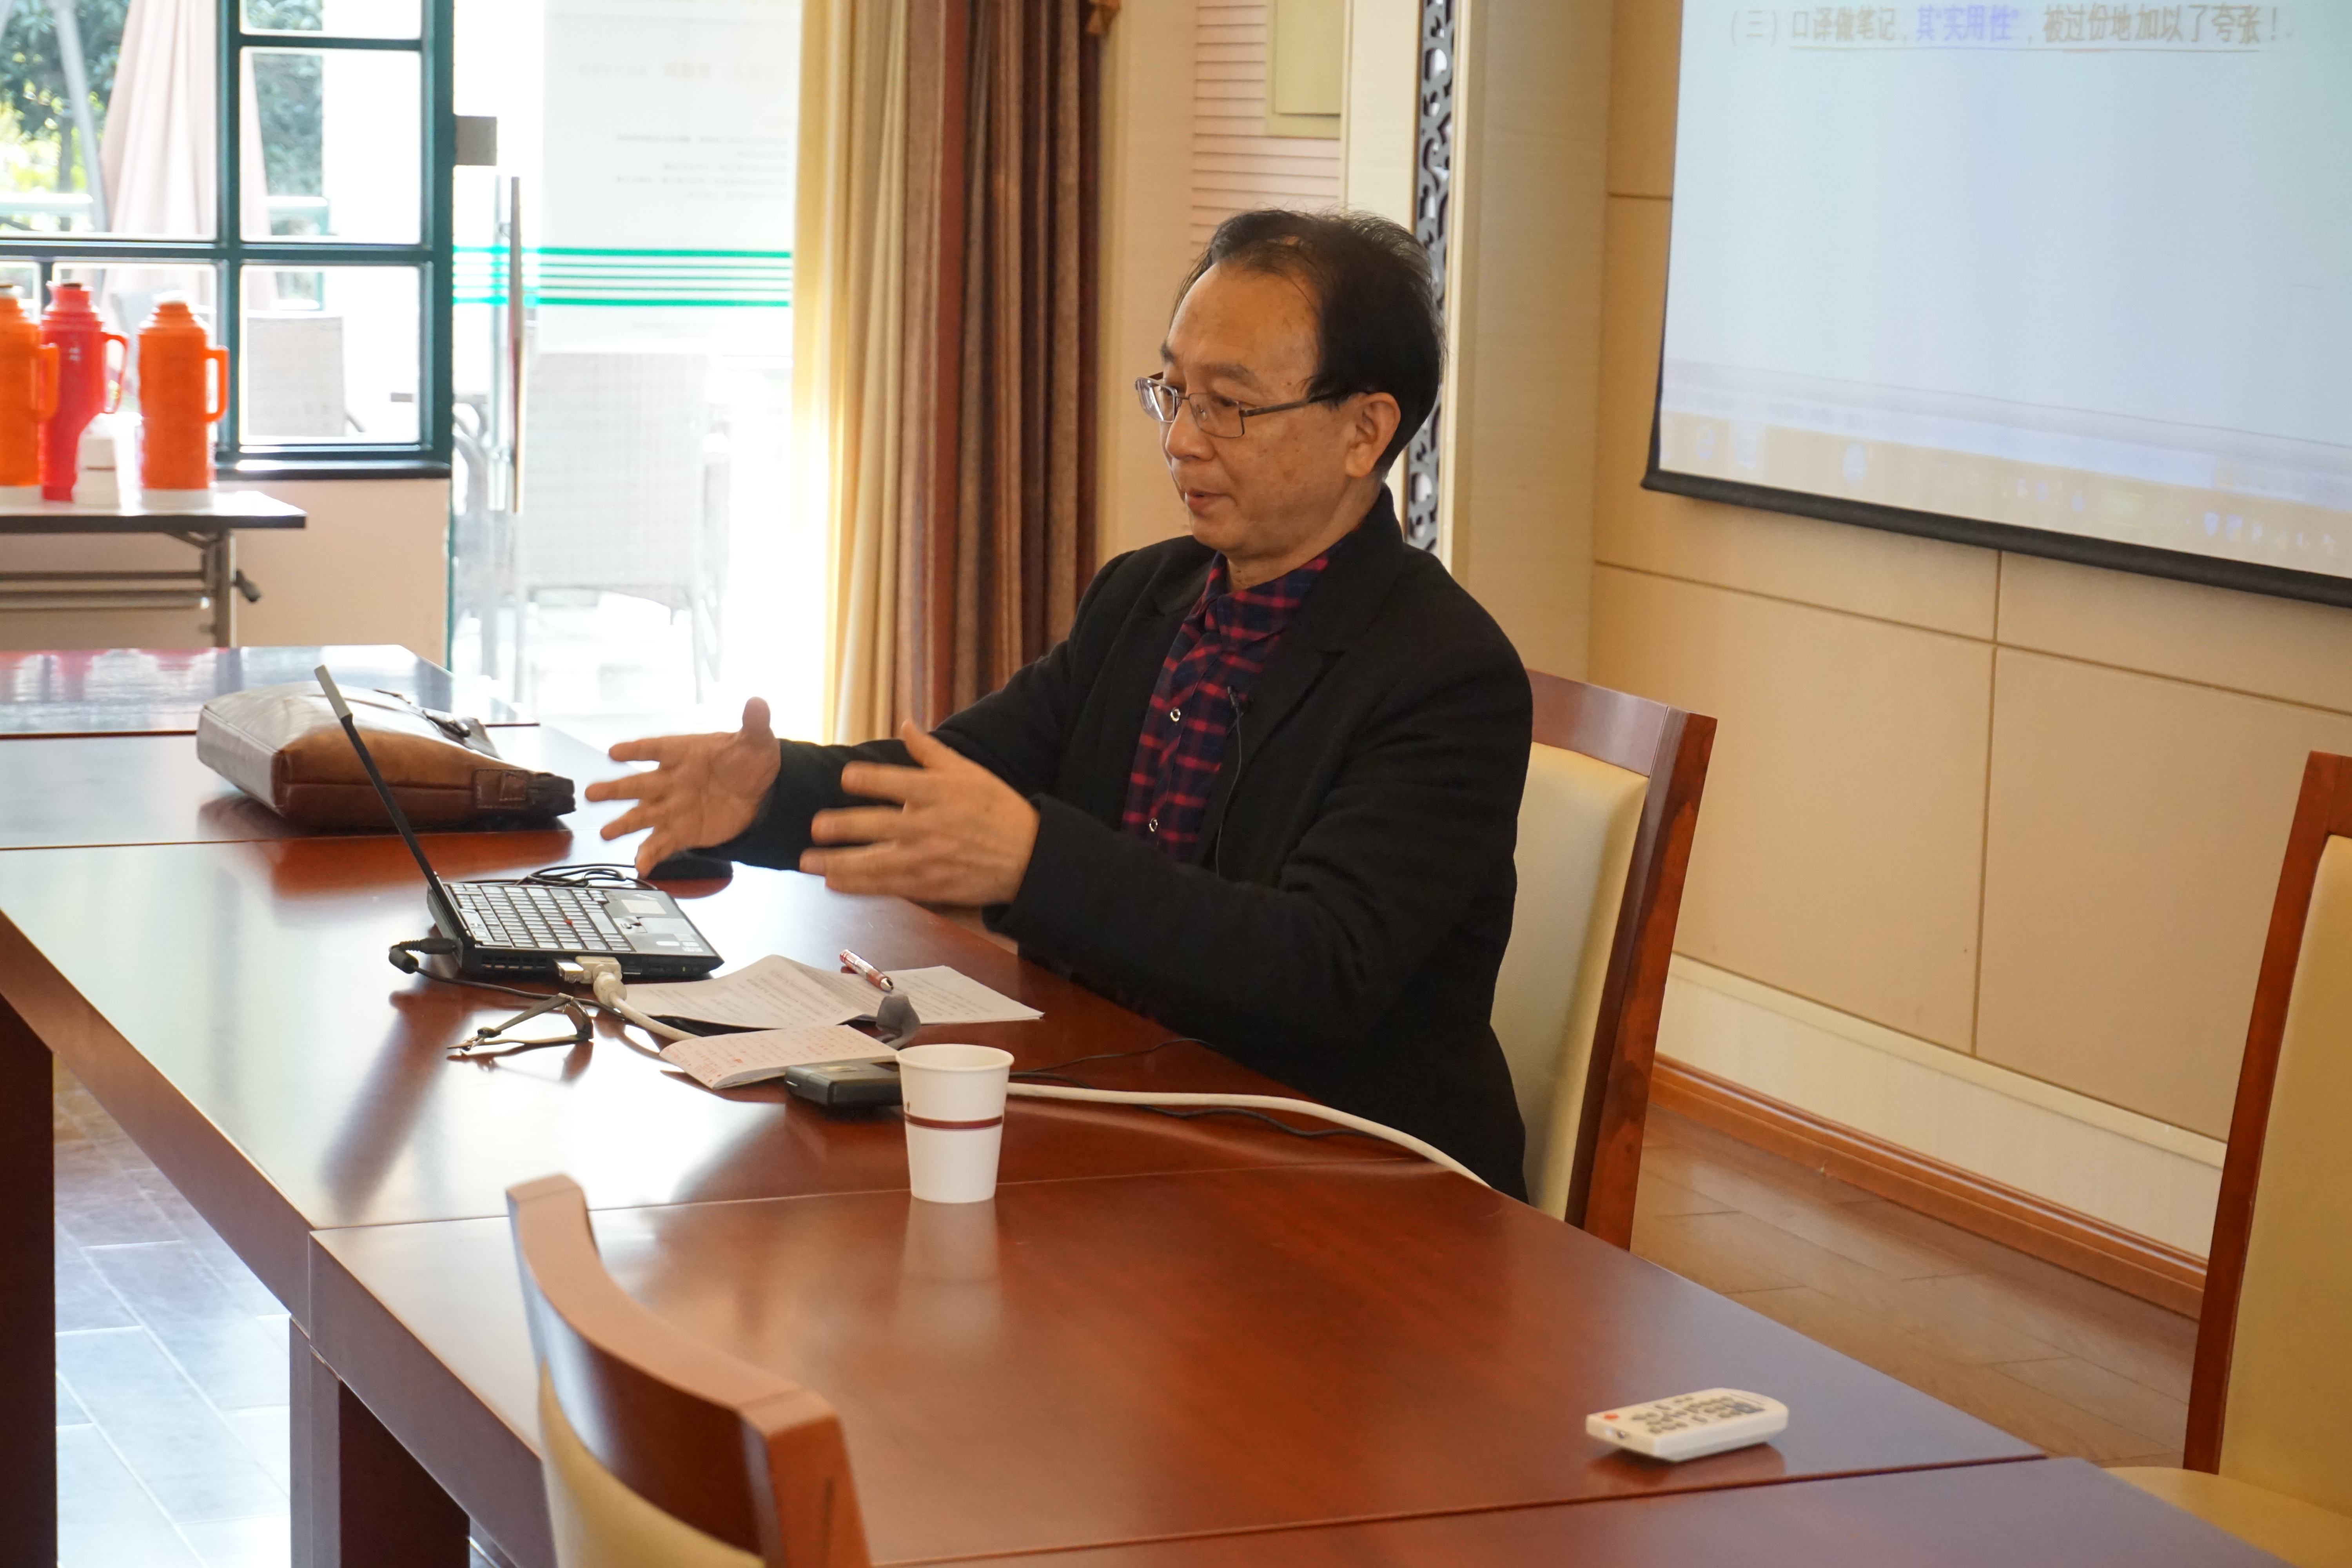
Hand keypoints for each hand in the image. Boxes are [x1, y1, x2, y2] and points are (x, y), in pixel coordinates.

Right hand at [585, 698, 782, 874]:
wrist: (760, 792)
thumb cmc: (749, 761)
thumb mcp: (756, 739)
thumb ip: (754, 722)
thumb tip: (758, 702)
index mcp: (683, 753)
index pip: (655, 748)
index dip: (636, 750)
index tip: (614, 752)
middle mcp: (670, 780)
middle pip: (638, 784)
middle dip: (615, 789)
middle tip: (592, 793)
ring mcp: (673, 808)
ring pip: (642, 816)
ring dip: (623, 824)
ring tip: (606, 833)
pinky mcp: (682, 831)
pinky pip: (662, 844)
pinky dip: (651, 855)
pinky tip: (641, 866)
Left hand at [801, 723, 1039, 905]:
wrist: (1028, 856)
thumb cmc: (998, 809)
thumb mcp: (969, 772)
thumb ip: (931, 751)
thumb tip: (905, 725)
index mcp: (937, 791)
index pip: (892, 781)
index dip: (864, 778)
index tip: (845, 777)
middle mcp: (928, 825)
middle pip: (875, 825)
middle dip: (840, 827)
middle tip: (815, 827)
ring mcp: (926, 858)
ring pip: (874, 861)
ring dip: (837, 862)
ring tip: (808, 861)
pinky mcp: (928, 884)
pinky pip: (886, 885)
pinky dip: (858, 885)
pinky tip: (834, 883)